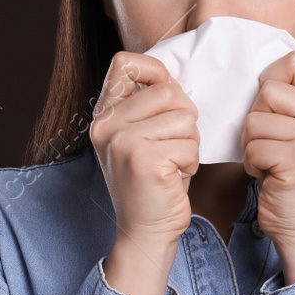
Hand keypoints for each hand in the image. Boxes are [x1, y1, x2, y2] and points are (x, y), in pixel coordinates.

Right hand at [88, 51, 200, 249]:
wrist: (144, 231)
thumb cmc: (152, 183)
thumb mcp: (141, 137)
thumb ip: (150, 107)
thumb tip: (175, 78)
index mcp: (104, 115)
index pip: (124, 63)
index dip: (155, 70)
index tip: (167, 92)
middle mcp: (106, 125)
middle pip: (168, 91)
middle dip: (185, 117)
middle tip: (174, 145)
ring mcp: (123, 142)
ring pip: (184, 119)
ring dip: (190, 144)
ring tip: (173, 164)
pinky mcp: (144, 159)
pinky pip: (189, 144)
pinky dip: (191, 163)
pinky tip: (174, 178)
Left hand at [242, 50, 294, 282]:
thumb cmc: (294, 180)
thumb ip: (289, 104)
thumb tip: (259, 73)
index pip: (292, 63)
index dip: (268, 85)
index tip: (271, 114)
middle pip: (268, 90)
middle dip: (256, 120)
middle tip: (270, 146)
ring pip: (254, 120)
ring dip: (252, 146)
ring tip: (271, 163)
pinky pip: (253, 147)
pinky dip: (252, 165)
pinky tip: (269, 177)